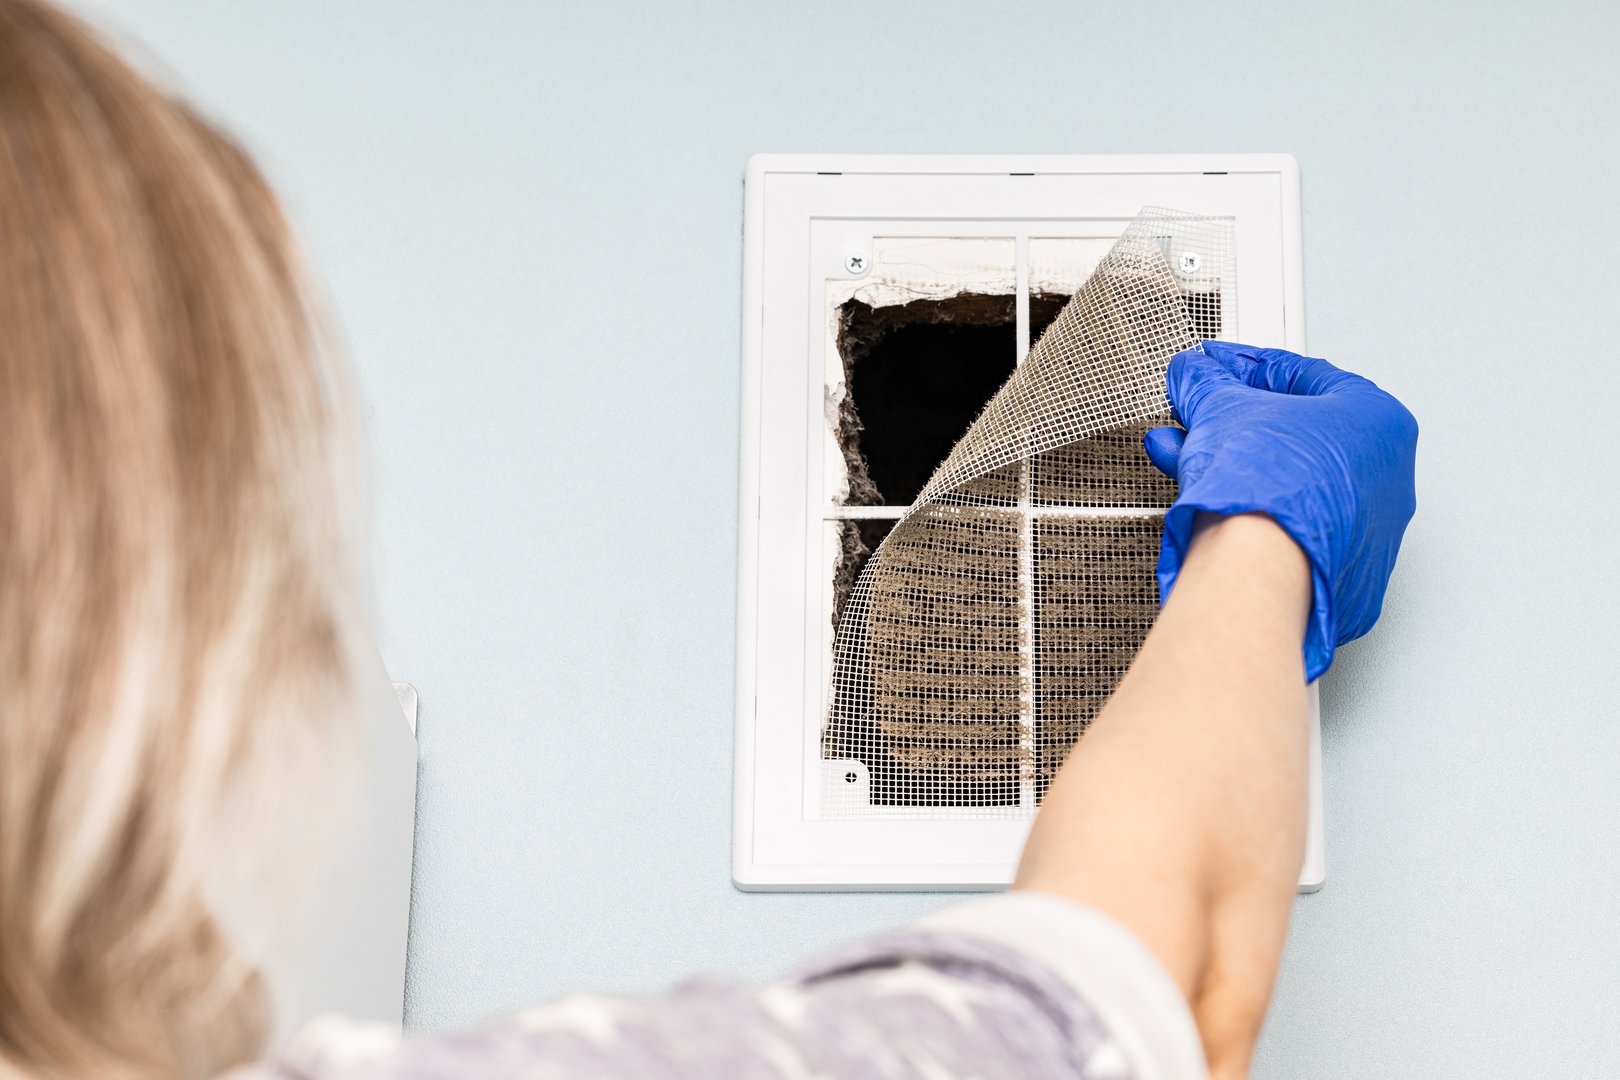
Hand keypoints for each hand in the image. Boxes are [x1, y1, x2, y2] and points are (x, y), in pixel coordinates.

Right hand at [1143, 341, 1417, 679]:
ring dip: (1231, 461)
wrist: (1258, 572)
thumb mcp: (1222, 409)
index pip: (1304, 376)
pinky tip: (1204, 493)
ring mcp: (1365, 530)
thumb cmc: (1267, 490)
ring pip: (1286, 480)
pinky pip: (1287, 524)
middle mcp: (1385, 477)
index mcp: (1380, 422)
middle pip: (1294, 433)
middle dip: (1234, 421)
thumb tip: (1195, 372)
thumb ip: (1206, 381)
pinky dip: (1248, 505)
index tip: (1215, 369)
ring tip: (1185, 453)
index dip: (1247, 367)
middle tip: (1201, 414)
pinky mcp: (1338, 572)